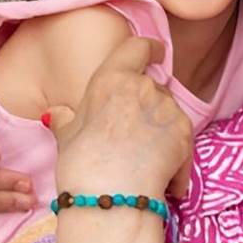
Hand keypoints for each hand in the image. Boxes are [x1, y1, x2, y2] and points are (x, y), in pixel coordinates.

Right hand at [47, 36, 191, 200]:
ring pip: (169, 114)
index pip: (137, 47)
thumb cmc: (82, 165)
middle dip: (148, 108)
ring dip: (162, 133)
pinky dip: (177, 158)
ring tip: (144, 164)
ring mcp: (167, 108)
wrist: (111, 194)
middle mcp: (143, 87)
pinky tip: (163, 180)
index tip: (156, 52)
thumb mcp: (66, 137)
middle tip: (134, 138)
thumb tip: (55, 114)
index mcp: (111, 79)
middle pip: (154, 88)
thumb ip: (66, 120)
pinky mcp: (187, 131)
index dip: (149, 48)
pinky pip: (184, 141)